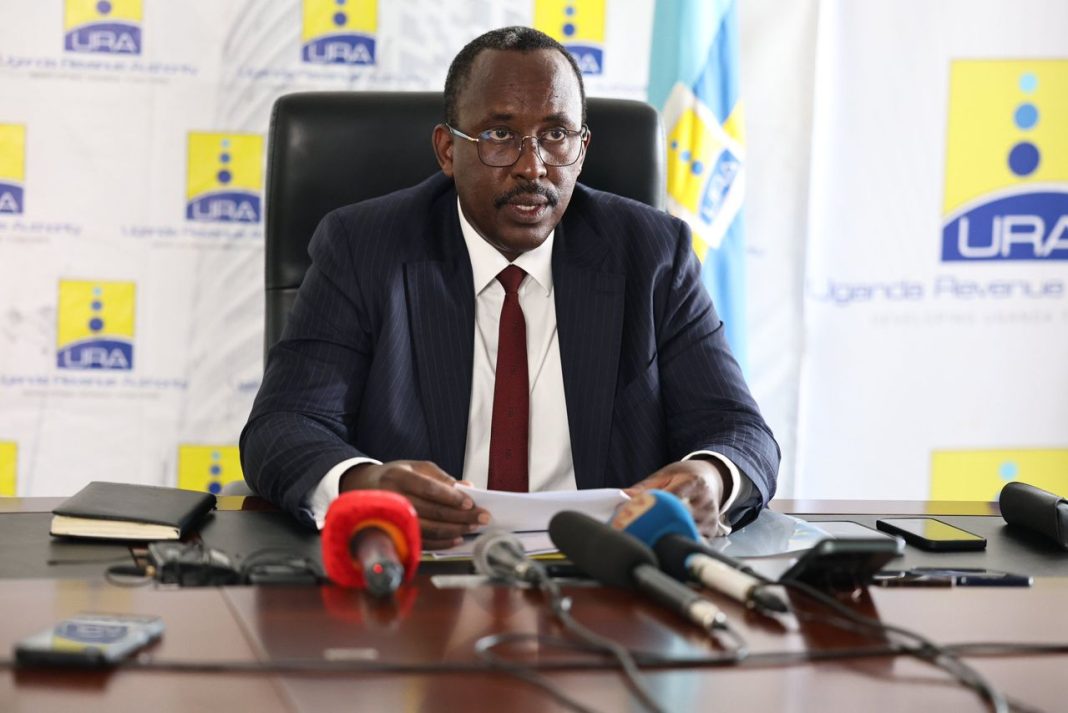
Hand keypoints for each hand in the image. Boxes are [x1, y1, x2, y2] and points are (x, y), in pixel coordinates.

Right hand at [340, 460, 489, 548]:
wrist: (362, 488)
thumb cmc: (396, 476)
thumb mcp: (416, 468)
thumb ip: (442, 477)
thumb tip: (468, 487)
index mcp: (399, 476)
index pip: (429, 488)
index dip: (451, 497)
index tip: (470, 503)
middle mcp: (393, 498)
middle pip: (432, 511)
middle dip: (461, 516)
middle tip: (482, 518)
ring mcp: (391, 518)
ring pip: (428, 529)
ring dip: (454, 530)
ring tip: (473, 528)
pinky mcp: (394, 534)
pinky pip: (421, 542)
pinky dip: (441, 543)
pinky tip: (457, 539)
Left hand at [624, 459, 727, 537]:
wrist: (712, 479)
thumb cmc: (686, 476)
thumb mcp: (666, 474)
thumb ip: (645, 487)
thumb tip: (624, 496)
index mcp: (694, 483)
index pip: (674, 496)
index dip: (655, 506)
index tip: (636, 513)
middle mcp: (705, 501)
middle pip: (679, 517)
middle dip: (658, 524)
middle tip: (637, 529)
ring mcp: (710, 518)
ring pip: (684, 532)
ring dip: (666, 534)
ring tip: (648, 534)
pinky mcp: (712, 531)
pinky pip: (691, 539)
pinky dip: (676, 540)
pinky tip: (664, 539)